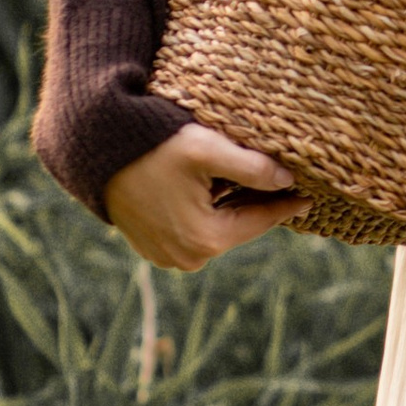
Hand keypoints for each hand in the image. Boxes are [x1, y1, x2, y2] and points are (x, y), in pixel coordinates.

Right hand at [104, 123, 301, 270]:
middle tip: (286, 187)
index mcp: (205, 240)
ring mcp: (166, 257)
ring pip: (217, 230)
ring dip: (233, 208)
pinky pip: (193, 231)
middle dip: (259, 205)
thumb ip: (251, 167)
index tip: (309, 196)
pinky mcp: (151, 247)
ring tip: (255, 185)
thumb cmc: (152, 147)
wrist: (96, 150)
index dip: (286, 205)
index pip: (260, 222)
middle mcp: (186, 258)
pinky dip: (208, 212)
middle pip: (238, 228)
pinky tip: (218, 189)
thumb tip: (289, 180)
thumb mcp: (206, 150)